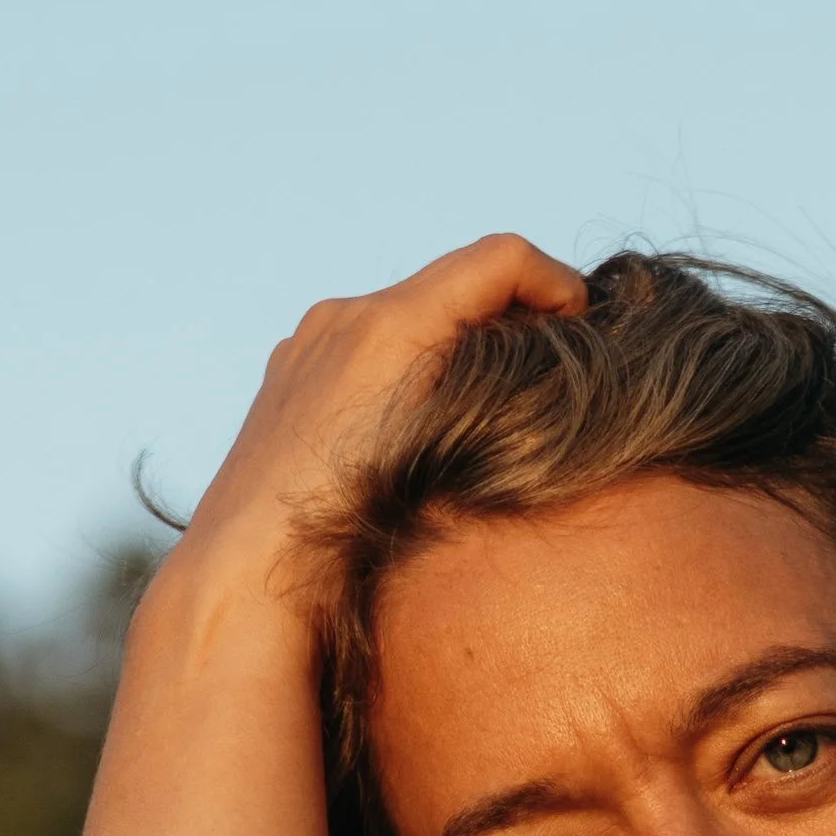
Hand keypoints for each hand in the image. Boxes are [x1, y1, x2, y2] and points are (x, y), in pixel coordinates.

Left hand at [165, 232, 586, 608]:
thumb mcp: (451, 456)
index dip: (557, 284)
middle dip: (509, 319)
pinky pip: (365, 352)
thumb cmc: (349, 530)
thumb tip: (546, 366)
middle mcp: (343, 318)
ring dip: (456, 347)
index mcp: (389, 324)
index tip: (588, 327)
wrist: (247, 574)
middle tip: (552, 372)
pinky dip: (406, 371)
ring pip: (408, 321)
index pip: (501, 261)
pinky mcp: (287, 377)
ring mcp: (308, 345)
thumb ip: (502, 390)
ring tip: (488, 409)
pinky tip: (415, 435)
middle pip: (454, 288)